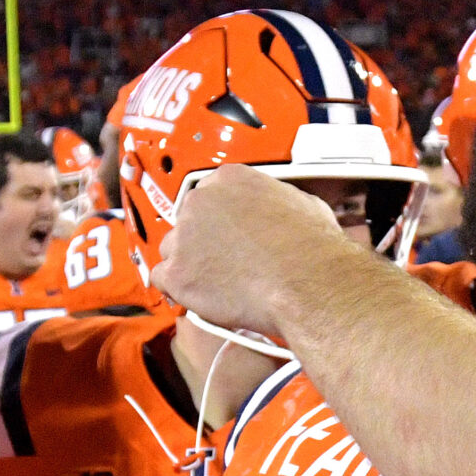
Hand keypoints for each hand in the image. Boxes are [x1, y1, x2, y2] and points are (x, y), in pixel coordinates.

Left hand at [151, 165, 347, 339]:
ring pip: (172, 250)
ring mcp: (184, 236)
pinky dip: (179, 290)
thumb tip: (279, 212)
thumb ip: (276, 202)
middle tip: (225, 262)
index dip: (218, 221)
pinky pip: (163, 279)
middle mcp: (200, 201)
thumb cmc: (312, 247)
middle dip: (202, 242)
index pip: (209, 196)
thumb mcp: (302, 204)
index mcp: (228, 179)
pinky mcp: (178, 273)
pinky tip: (200, 296)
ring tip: (218, 284)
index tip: (226, 236)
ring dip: (190, 265)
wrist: (308, 283)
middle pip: (187, 222)